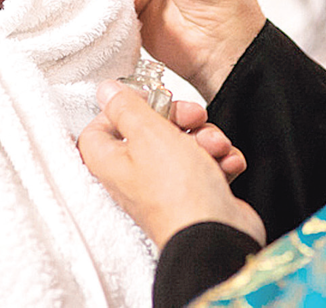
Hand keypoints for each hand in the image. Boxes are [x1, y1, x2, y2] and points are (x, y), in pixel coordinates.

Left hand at [78, 80, 264, 249]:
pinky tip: (226, 165)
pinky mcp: (196, 195)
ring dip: (206, 139)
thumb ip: (126, 107)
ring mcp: (167, 187)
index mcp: (111, 162)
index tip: (145, 98)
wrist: (217, 236)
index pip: (99, 128)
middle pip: (149, 131)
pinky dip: (220, 161)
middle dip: (179, 119)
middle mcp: (135, 176)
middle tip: (193, 117)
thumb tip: (106, 90)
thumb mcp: (148, 134)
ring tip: (215, 148)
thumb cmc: (178, 195)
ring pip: (184, 145)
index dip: (121, 108)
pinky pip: (207, 165)